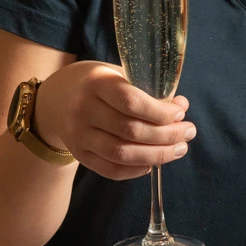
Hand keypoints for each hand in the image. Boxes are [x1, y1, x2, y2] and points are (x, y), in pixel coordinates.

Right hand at [37, 60, 194, 181]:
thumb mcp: (118, 74)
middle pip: (130, 130)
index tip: (181, 113)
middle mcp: (84, 109)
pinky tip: (152, 163)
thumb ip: (148, 89)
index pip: (132, 101)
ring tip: (178, 149)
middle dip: (166, 135)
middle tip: (189, 132)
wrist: (56, 98)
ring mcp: (79, 134)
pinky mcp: (79, 154)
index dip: (161, 112)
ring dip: (156, 155)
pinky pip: (110, 170)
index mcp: (96, 83)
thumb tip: (181, 106)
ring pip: (121, 154)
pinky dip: (135, 170)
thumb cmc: (98, 83)